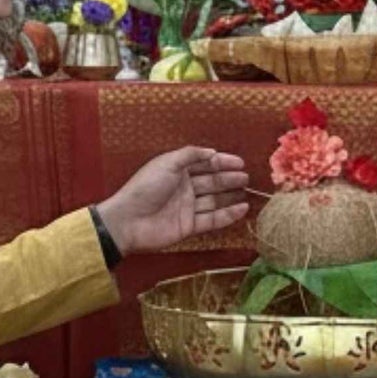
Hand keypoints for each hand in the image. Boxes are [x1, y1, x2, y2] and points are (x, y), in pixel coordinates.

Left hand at [96, 146, 247, 256]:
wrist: (129, 220)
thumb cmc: (146, 187)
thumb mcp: (168, 163)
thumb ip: (190, 155)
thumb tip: (212, 151)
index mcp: (177, 171)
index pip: (204, 164)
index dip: (222, 163)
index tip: (240, 163)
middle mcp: (184, 188)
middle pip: (211, 182)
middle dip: (229, 179)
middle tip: (246, 177)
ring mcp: (188, 208)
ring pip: (214, 201)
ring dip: (230, 196)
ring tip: (247, 192)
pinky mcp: (189, 226)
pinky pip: (213, 219)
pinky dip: (228, 215)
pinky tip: (242, 209)